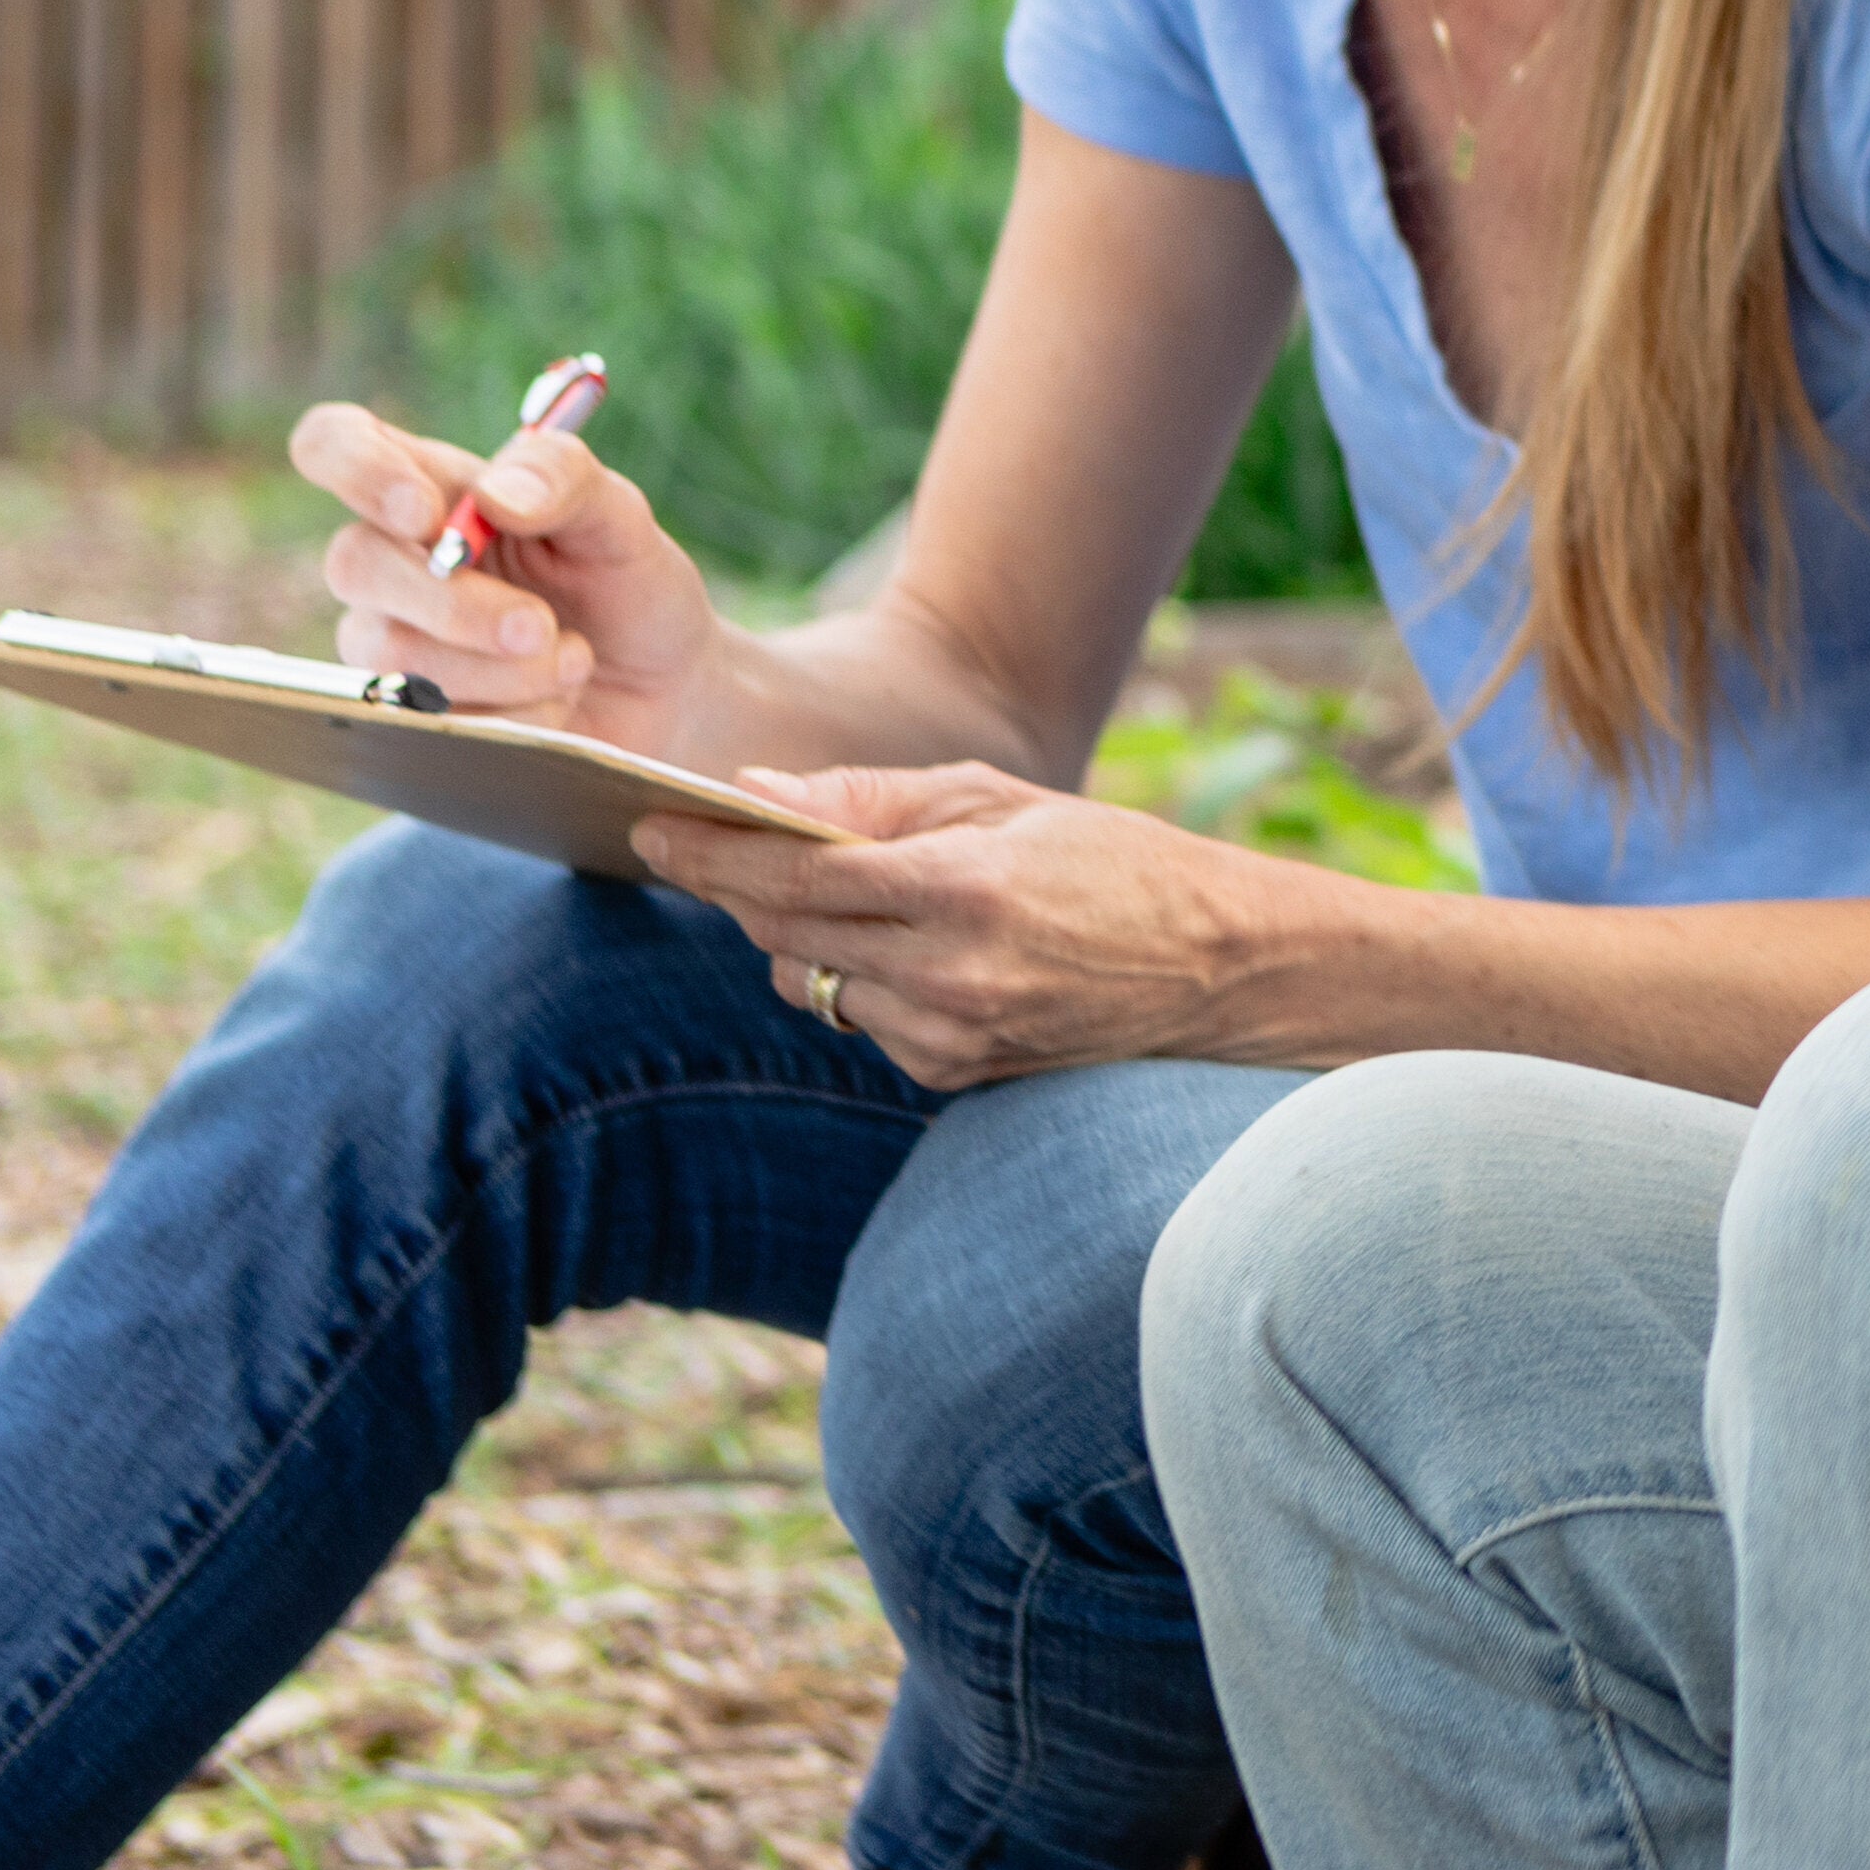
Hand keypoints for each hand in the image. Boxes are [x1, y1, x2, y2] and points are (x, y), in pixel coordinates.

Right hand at [288, 396, 726, 743]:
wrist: (663, 693)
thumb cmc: (628, 587)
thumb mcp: (621, 518)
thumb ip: (565, 479)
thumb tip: (492, 497)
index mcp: (435, 487)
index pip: (334, 443)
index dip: (356, 469)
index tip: (427, 515)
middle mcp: (396, 561)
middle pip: (353, 563)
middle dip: (453, 603)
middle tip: (539, 625)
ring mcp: (393, 642)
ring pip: (390, 657)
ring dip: (502, 669)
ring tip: (574, 661)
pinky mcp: (409, 719)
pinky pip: (426, 726)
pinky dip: (511, 717)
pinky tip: (556, 706)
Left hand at [635, 764, 1317, 1090]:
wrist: (1218, 967)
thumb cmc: (1114, 862)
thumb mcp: (1003, 800)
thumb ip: (876, 800)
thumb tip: (761, 796)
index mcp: (962, 886)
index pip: (793, 875)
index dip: (710, 852)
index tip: (651, 827)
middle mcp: (949, 971)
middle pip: (783, 933)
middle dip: (733, 889)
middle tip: (698, 848)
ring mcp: (951, 1033)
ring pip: (812, 984)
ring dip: (798, 937)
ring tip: (830, 893)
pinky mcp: (955, 1074)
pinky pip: (862, 1023)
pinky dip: (857, 980)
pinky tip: (901, 949)